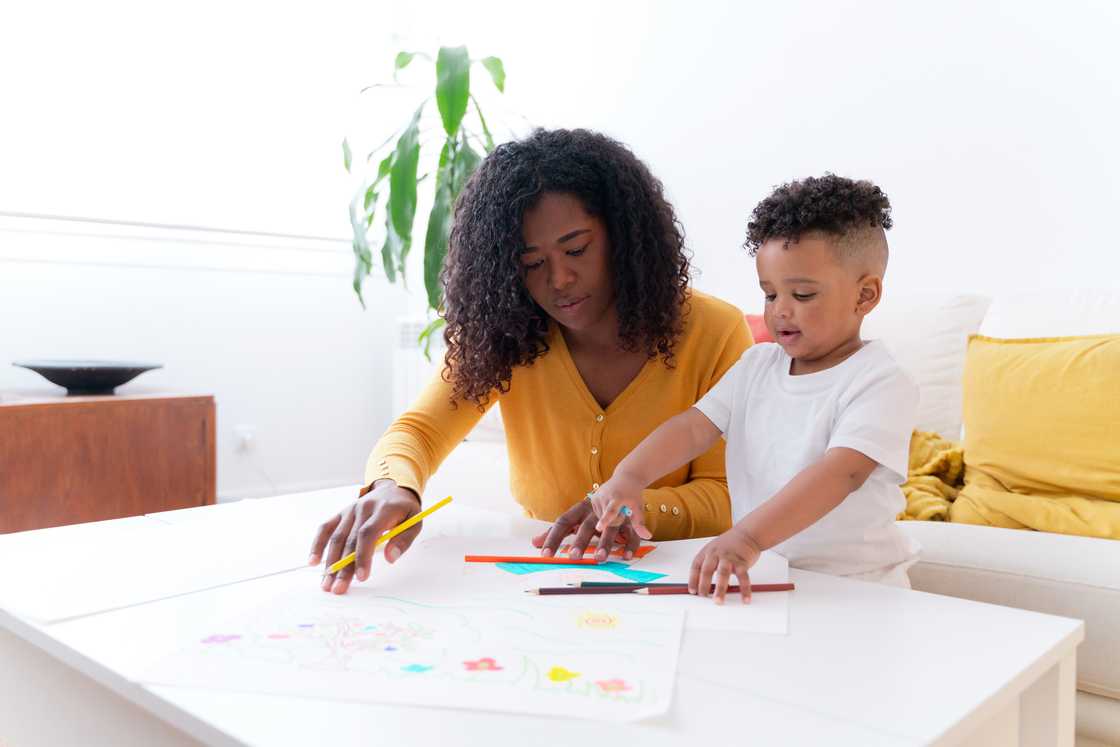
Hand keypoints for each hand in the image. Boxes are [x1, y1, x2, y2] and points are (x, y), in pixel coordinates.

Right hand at [308, 480, 421, 594]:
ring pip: (336, 538)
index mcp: (382, 510)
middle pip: (349, 540)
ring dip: (330, 562)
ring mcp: (349, 510)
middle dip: (343, 567)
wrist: (393, 487)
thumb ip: (404, 540)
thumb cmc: (404, 509)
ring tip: (326, 584)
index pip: (368, 534)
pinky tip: (313, 561)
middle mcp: (363, 509)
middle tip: (339, 589)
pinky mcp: (341, 513)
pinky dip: (318, 544)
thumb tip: (390, 558)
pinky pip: (326, 528)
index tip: (361, 577)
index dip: (363, 556)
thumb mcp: (414, 521)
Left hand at [530, 498, 640, 562]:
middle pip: (586, 526)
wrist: (625, 480)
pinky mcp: (631, 518)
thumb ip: (556, 531)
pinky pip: (631, 533)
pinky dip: (630, 544)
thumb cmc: (594, 506)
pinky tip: (626, 556)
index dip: (553, 537)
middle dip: (580, 541)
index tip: (545, 553)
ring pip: (609, 529)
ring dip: (605, 543)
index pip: (563, 522)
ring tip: (599, 558)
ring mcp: (615, 514)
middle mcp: (596, 511)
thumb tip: (534, 543)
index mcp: (580, 510)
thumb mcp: (575, 515)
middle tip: (573, 557)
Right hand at [590, 473, 650, 539]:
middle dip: (617, 520)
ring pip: (602, 518)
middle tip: (623, 509)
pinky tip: (610, 505)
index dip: (605, 521)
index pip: (610, 512)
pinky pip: (598, 514)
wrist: (626, 477)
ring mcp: (597, 497)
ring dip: (610, 517)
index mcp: (617, 498)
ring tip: (616, 506)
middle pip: (608, 520)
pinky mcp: (593, 498)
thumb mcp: (638, 507)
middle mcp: (605, 496)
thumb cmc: (633, 493)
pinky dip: (604, 513)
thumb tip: (647, 536)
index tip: (598, 527)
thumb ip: (640, 523)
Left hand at [688, 524, 761, 604]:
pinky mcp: (742, 561)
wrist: (747, 534)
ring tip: (718, 601)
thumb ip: (708, 565)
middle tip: (703, 597)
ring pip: (723, 574)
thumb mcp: (714, 551)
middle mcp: (716, 554)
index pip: (696, 567)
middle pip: (707, 570)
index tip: (692, 591)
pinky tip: (745, 598)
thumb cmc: (729, 544)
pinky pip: (743, 577)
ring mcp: (729, 557)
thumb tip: (701, 585)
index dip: (693, 579)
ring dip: (720, 589)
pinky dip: (745, 589)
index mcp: (707, 552)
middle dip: (704, 585)